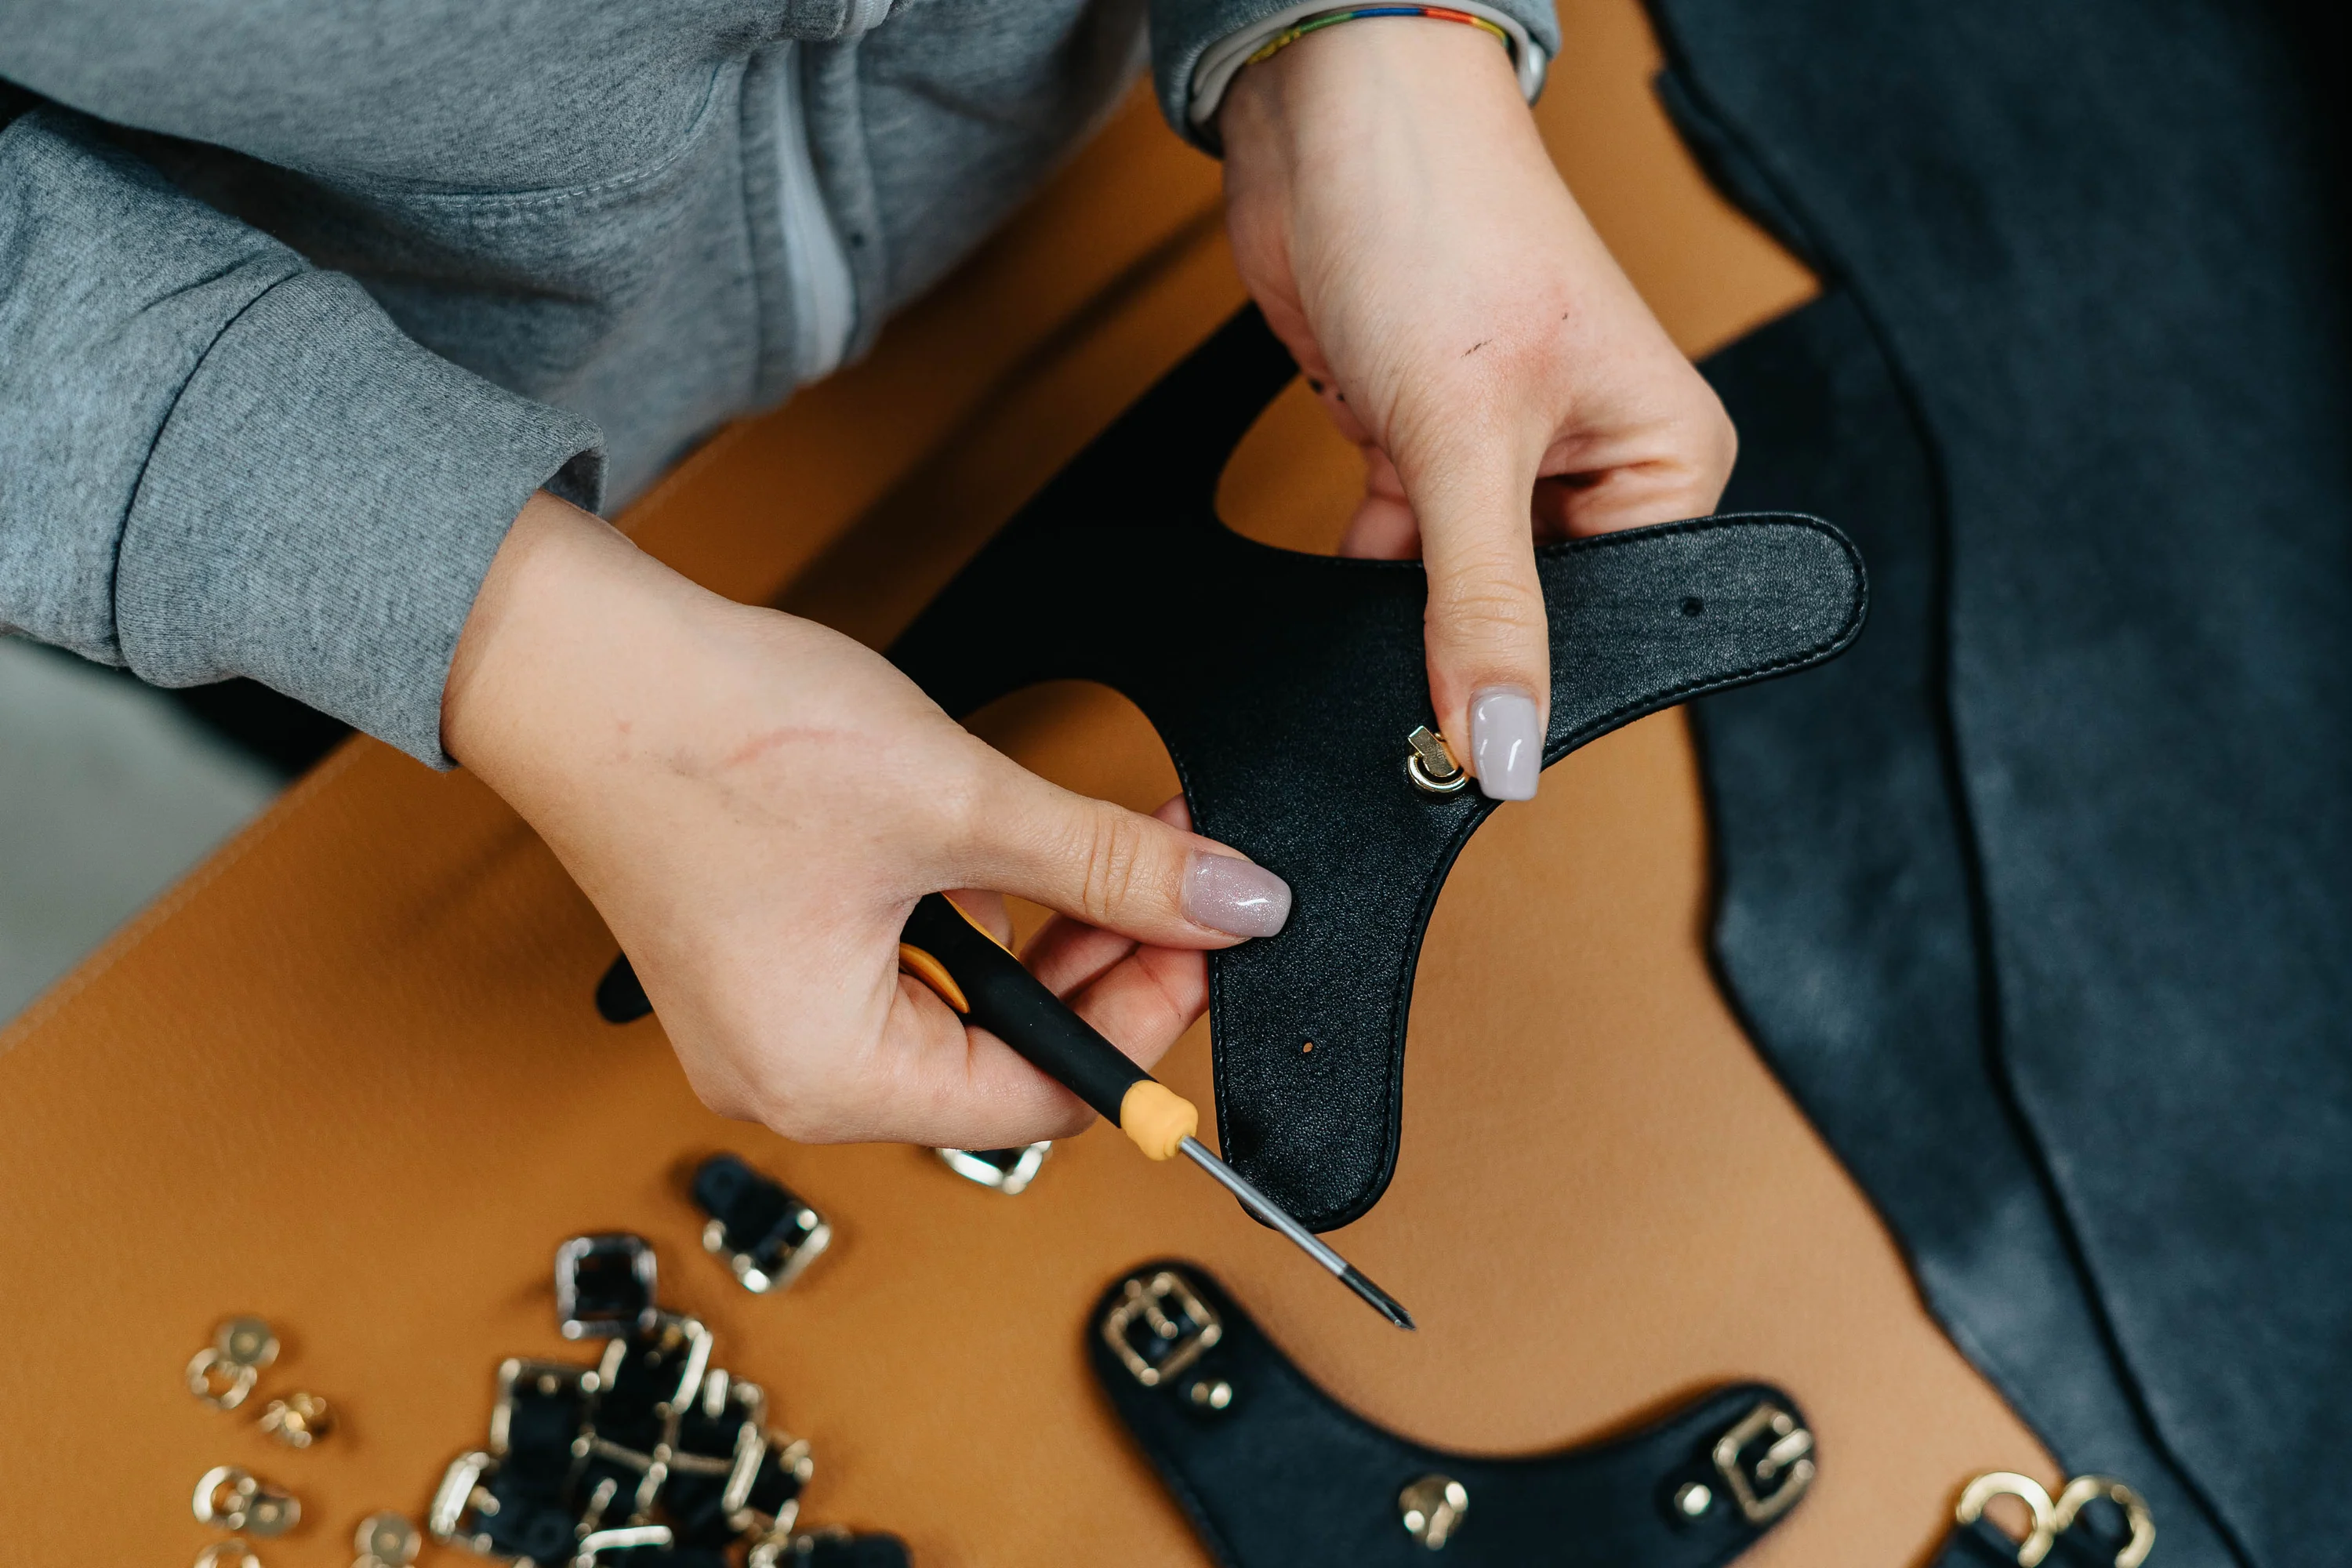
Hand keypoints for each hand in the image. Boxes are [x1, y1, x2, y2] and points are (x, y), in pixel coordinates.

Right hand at [443, 494, 1289, 1146]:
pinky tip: (999, 844)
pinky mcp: (763, 960)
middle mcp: (791, 1076)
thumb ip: (1108, 865)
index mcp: (830, 1078)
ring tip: (1099, 845)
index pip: (1040, 1099)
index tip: (1205, 938)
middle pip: (1002, 1059)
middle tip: (1172, 880)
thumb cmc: (716, 736)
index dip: (1143, 1019)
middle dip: (1102, 966)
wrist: (575, 655)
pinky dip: (968, 910)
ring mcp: (769, 1022)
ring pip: (960, 1005)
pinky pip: (902, 966)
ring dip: (1042, 929)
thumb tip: (1234, 905)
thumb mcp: (956, 805)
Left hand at [1219, 18, 1735, 798]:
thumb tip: (1511, 746)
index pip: (1626, 629)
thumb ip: (1484, 607)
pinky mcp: (1422, 452)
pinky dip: (1362, 588)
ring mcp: (1506, 463)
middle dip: (1470, 663)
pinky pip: (1400, 561)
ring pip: (1460, 598)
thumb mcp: (1466, 441)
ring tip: (1366, 664)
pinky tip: (1333, 614)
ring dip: (1406, 628)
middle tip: (1408, 726)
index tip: (1476, 759)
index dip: (1550, 695)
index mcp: (1668, 463)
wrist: (1325, 120)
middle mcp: (1599, 467)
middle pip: (1541, 622)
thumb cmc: (1438, 225)